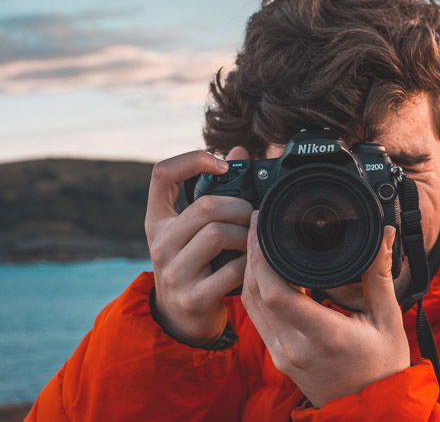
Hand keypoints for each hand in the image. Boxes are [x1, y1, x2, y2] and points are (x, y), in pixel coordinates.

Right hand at [145, 148, 252, 346]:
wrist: (181, 317)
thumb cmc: (196, 262)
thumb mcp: (194, 229)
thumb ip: (215, 191)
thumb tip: (239, 151)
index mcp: (158, 220)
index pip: (162, 173)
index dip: (193, 160)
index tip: (223, 165)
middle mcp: (160, 243)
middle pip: (205, 206)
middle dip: (240, 207)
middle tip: (252, 215)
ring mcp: (174, 272)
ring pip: (217, 234)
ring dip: (246, 235)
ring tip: (252, 240)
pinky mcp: (193, 297)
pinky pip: (232, 269)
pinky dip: (249, 264)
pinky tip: (252, 264)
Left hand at [242, 212, 409, 406]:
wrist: (372, 411)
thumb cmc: (384, 367)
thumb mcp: (388, 319)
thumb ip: (380, 274)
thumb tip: (385, 235)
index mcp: (324, 336)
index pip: (276, 294)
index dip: (262, 257)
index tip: (263, 228)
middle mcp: (295, 348)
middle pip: (255, 294)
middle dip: (251, 254)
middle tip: (257, 223)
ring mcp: (283, 356)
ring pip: (250, 306)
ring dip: (248, 271)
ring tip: (257, 240)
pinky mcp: (278, 358)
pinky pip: (257, 319)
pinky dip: (255, 291)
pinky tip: (264, 271)